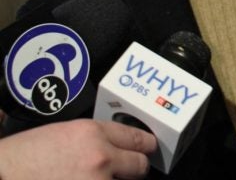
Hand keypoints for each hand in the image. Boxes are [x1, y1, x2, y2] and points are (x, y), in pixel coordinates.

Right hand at [0, 119, 156, 179]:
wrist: (0, 174)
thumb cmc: (23, 158)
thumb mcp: (63, 135)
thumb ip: (94, 140)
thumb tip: (115, 149)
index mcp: (92, 133)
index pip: (138, 139)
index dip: (145, 147)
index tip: (148, 151)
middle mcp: (100, 157)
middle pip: (140, 166)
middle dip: (135, 170)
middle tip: (127, 172)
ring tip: (96, 178)